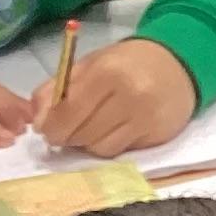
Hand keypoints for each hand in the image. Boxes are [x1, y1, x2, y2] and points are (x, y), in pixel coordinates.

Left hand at [35, 37, 197, 155]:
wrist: (178, 65)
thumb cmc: (125, 63)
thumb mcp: (88, 66)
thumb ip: (56, 90)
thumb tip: (38, 122)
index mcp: (107, 73)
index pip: (68, 112)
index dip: (51, 126)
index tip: (46, 129)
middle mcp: (129, 97)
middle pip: (82, 134)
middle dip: (68, 136)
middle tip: (68, 129)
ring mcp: (146, 119)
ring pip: (100, 148)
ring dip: (88, 143)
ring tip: (92, 127)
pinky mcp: (158, 136)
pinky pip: (120, 151)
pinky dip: (108, 145)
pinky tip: (112, 131)